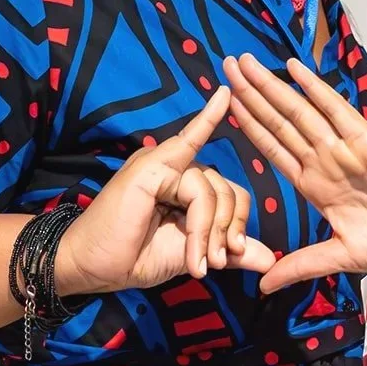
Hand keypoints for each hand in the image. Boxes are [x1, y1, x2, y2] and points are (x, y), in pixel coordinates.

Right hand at [55, 87, 275, 294]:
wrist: (94, 269)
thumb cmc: (136, 257)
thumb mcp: (194, 254)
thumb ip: (231, 252)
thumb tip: (271, 259)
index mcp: (185, 183)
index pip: (231, 190)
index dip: (238, 221)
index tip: (231, 255)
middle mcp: (176, 167)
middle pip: (228, 189)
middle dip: (227, 229)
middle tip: (213, 263)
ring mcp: (162, 162)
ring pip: (212, 190)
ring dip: (208, 232)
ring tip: (197, 262)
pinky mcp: (151, 166)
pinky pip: (193, 159)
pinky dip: (206, 160)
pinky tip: (224, 96)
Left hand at [221, 55, 366, 293]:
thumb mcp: (337, 257)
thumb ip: (299, 265)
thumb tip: (262, 285)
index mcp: (314, 184)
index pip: (273, 148)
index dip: (249, 125)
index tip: (225, 104)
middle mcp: (323, 160)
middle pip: (278, 122)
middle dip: (250, 95)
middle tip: (226, 65)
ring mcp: (341, 147)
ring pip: (297, 111)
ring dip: (270, 86)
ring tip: (244, 62)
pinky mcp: (364, 139)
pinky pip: (334, 109)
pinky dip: (314, 88)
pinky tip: (292, 68)